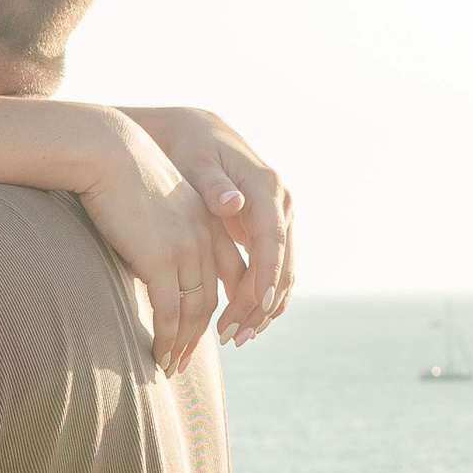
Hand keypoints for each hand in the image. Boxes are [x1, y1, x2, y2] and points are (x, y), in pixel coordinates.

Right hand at [68, 113, 220, 374]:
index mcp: (206, 222)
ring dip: (183, 344)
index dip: (219, 309)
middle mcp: (203, 238)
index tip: (205, 332)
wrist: (107, 152)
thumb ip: (163, 229)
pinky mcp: (161, 258)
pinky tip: (158, 353)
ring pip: (194, 311)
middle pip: (212, 300)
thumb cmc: (119, 174)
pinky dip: (167, 337)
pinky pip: (170, 310)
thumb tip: (151, 256)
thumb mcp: (154, 202)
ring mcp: (185, 249)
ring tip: (170, 366)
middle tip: (184, 361)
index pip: (226, 276)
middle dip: (202, 337)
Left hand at [123, 107, 293, 345]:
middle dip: (260, 303)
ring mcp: (278, 220)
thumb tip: (233, 203)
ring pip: (281, 273)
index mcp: (267, 188)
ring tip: (235, 338)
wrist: (199, 135)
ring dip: (262, 309)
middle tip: (233, 336)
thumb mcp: (196, 162)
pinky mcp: (268, 232)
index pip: (273, 239)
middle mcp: (280, 205)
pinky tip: (242, 324)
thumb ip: (211, 185)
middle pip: (281, 264)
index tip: (256, 306)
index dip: (267, 274)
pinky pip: (272, 272)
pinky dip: (261, 299)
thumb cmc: (191, 148)